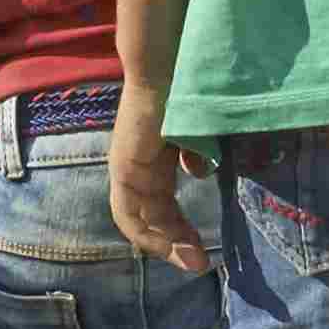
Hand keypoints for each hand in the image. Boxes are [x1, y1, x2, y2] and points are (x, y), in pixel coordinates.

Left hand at [107, 92, 209, 277]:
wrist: (169, 66)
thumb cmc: (189, 91)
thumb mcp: (198, 131)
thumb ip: (196, 152)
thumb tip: (200, 171)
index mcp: (156, 157)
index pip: (161, 205)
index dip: (178, 230)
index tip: (204, 248)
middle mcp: (138, 165)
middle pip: (150, 216)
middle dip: (175, 243)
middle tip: (201, 262)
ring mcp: (127, 167)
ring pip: (139, 218)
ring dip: (165, 244)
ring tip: (195, 261)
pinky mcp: (124, 167)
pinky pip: (130, 211)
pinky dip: (149, 232)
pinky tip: (174, 244)